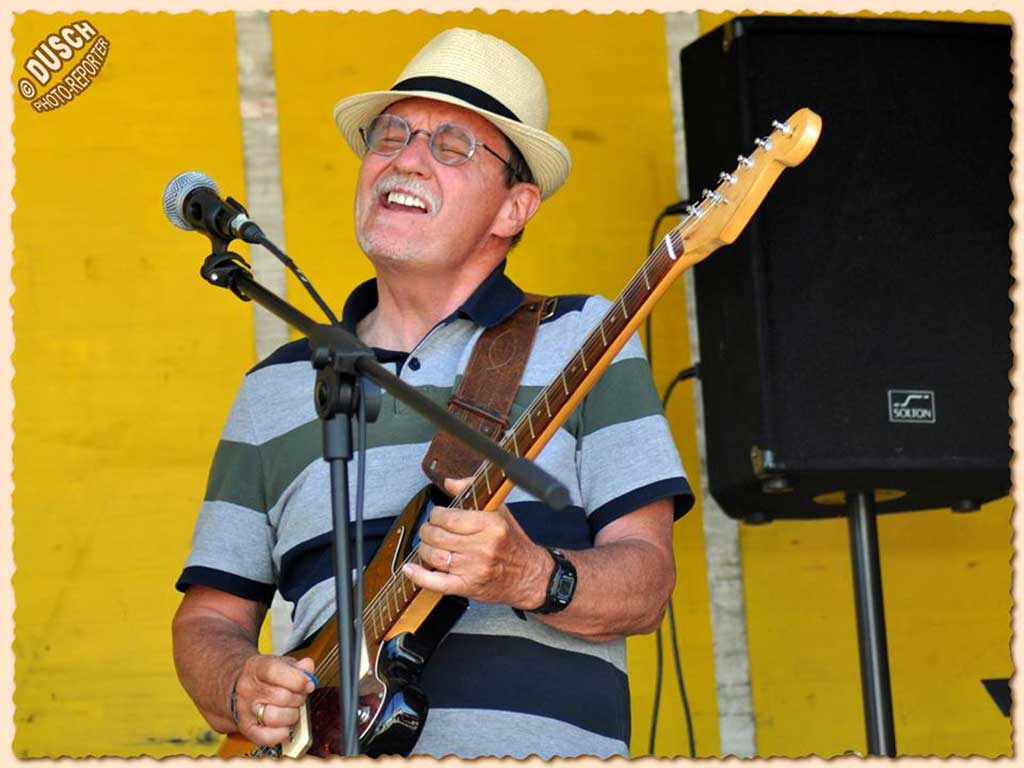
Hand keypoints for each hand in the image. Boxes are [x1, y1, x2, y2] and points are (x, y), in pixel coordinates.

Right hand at [232, 654, 315, 745]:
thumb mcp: (277, 663)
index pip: (275, 672)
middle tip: (299, 696)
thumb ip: (296, 665)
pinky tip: (284, 725)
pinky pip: (267, 738)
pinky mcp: (246, 728)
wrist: (233, 687)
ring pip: (275, 718)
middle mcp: (248, 690)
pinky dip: (281, 734)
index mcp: (256, 669)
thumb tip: (308, 667)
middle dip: (298, 698)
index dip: (297, 679)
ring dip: (291, 715)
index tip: (308, 683)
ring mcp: (245, 710)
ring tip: (291, 709)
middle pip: (282, 697)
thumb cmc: (260, 676)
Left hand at [402, 477, 551, 608]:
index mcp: (490, 525)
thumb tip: (449, 482)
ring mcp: (474, 568)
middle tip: (430, 530)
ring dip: (424, 549)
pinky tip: (410, 569)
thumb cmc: (513, 542)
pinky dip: (419, 575)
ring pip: (434, 556)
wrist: (529, 575)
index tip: (438, 516)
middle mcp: (482, 546)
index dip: (436, 515)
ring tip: (428, 546)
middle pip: (438, 536)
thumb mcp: (499, 511)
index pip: (449, 517)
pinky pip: (436, 582)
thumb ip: (472, 492)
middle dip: (428, 531)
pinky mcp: (468, 587)